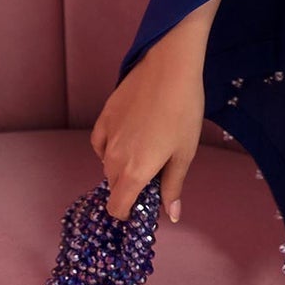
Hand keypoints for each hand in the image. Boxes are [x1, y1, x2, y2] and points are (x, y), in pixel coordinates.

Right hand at [89, 33, 205, 224]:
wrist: (169, 69)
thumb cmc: (183, 112)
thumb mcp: (184, 153)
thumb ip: (173, 186)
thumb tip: (171, 215)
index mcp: (135, 172)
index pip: (117, 207)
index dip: (127, 213)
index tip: (142, 206)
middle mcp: (114, 158)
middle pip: (114, 186)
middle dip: (129, 187)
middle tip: (153, 173)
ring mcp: (106, 137)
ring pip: (107, 164)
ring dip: (121, 167)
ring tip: (145, 149)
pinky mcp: (103, 117)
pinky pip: (100, 143)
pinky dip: (109, 147)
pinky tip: (126, 138)